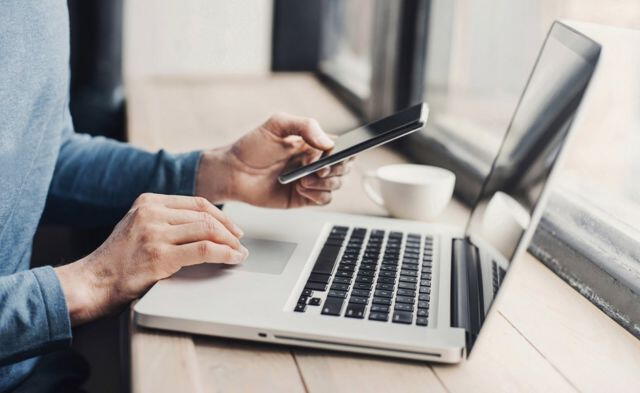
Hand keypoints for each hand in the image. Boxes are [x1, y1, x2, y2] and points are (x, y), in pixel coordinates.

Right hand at [55, 193, 247, 324]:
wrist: (93, 281)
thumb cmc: (117, 260)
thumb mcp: (138, 226)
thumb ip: (164, 220)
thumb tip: (203, 224)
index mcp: (148, 201)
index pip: (196, 202)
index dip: (220, 216)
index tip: (233, 228)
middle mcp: (151, 213)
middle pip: (204, 215)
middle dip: (228, 230)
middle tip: (240, 243)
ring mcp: (155, 233)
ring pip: (207, 230)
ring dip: (230, 243)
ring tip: (239, 253)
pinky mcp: (160, 255)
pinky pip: (204, 250)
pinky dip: (224, 254)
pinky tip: (232, 259)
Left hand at [196, 113, 353, 207]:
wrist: (233, 171)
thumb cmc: (252, 147)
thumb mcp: (276, 125)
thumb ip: (305, 126)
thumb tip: (328, 142)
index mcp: (312, 143)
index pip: (341, 147)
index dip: (345, 152)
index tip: (336, 155)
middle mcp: (314, 162)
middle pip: (343, 168)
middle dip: (335, 169)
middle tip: (319, 169)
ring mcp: (310, 181)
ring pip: (336, 185)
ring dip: (325, 183)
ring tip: (304, 179)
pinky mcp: (303, 198)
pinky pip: (324, 200)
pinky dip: (318, 195)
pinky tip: (302, 189)